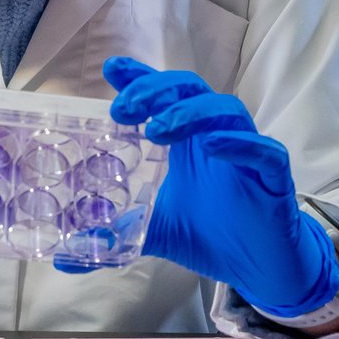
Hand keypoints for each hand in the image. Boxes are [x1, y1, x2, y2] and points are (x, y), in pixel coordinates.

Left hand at [73, 56, 338, 318]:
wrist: (257, 268)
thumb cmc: (210, 236)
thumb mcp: (154, 232)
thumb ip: (115, 236)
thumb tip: (65, 257)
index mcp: (187, 141)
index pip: (163, 96)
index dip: (140, 77)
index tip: (112, 69)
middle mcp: (215, 136)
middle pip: (190, 91)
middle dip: (156, 90)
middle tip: (124, 109)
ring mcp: (246, 153)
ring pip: (226, 110)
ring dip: (190, 112)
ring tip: (157, 128)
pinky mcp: (273, 176)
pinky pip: (263, 150)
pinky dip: (239, 143)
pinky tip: (213, 146)